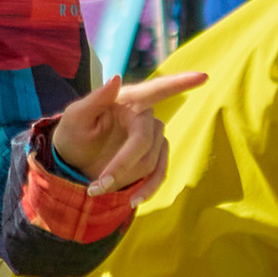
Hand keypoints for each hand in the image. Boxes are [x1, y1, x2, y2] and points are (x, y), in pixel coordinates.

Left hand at [50, 68, 204, 196]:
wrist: (74, 159)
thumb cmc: (74, 132)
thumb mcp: (75, 116)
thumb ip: (95, 98)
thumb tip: (117, 78)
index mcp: (128, 100)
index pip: (157, 89)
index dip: (180, 83)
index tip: (203, 76)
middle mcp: (145, 116)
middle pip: (143, 142)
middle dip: (121, 165)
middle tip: (97, 186)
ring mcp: (153, 137)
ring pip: (149, 161)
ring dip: (125, 179)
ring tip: (98, 190)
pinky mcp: (155, 157)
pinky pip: (159, 173)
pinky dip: (148, 188)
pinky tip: (134, 200)